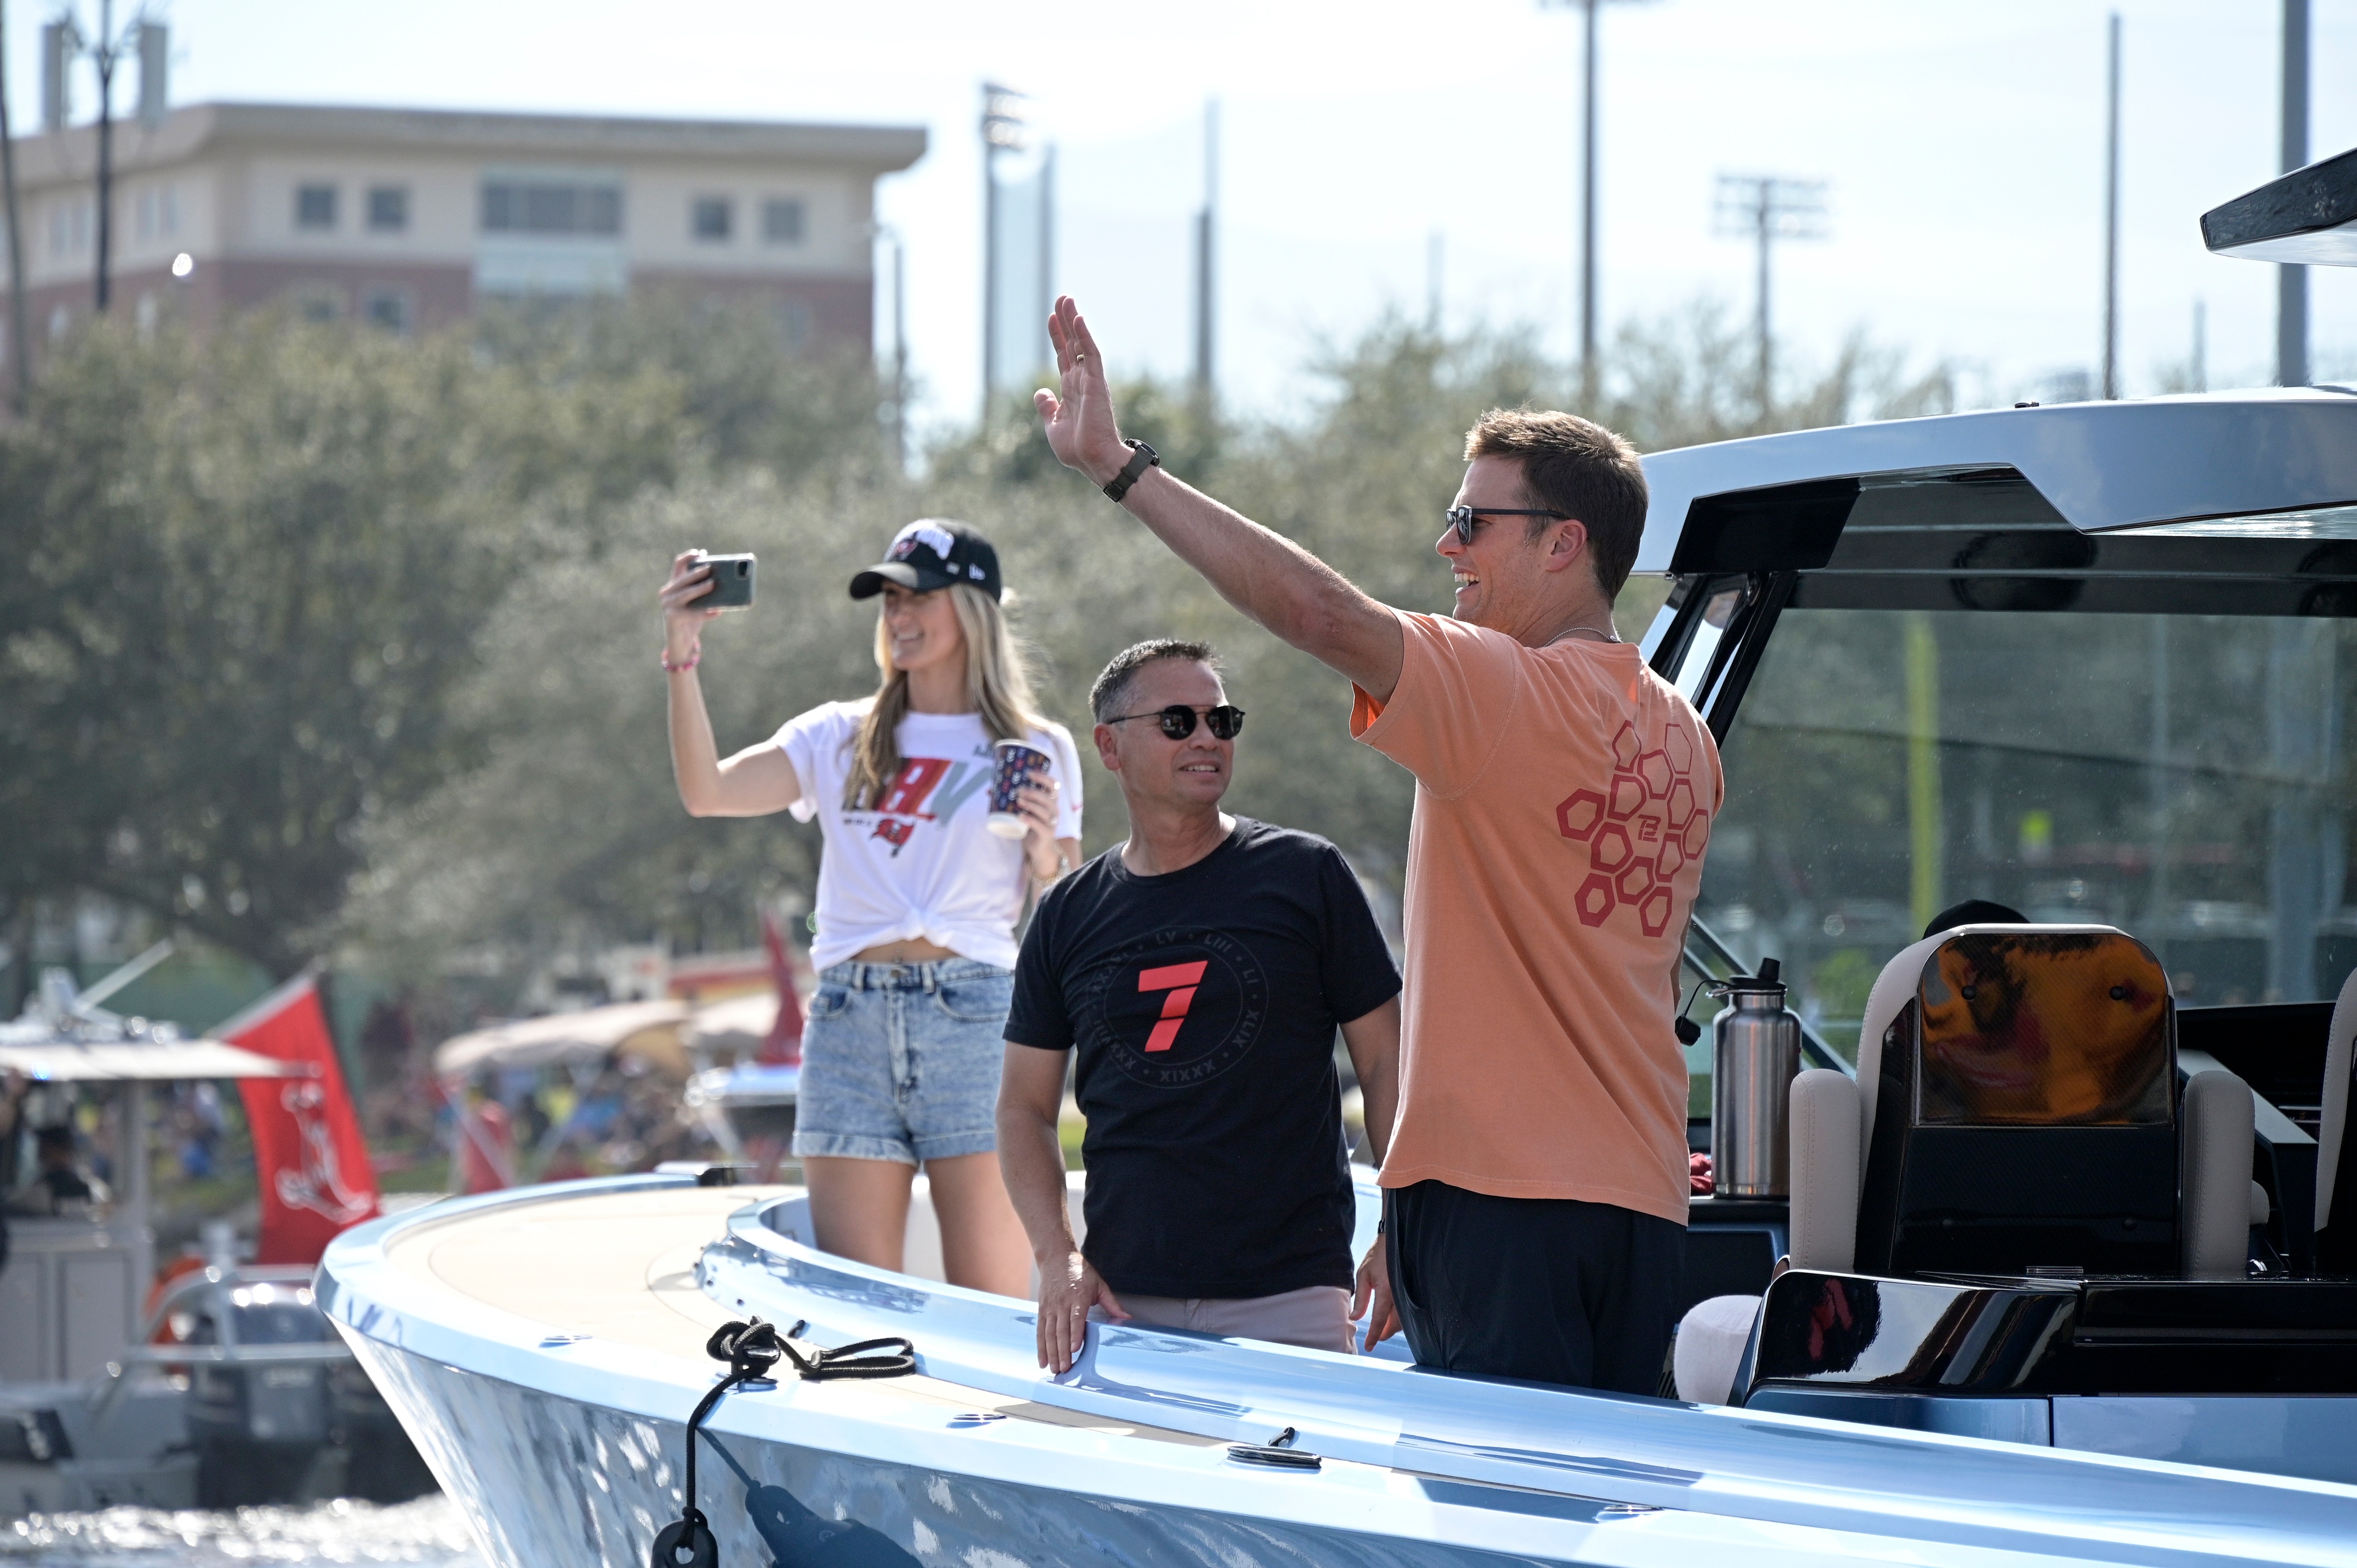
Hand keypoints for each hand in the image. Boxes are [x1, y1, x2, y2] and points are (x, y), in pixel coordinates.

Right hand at [658, 549, 720, 658]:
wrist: (681, 643)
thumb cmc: (692, 619)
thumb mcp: (699, 602)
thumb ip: (705, 590)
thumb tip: (724, 580)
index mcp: (674, 585)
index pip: (678, 565)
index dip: (689, 557)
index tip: (701, 553)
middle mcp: (667, 593)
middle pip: (683, 578)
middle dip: (697, 573)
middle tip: (711, 569)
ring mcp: (667, 605)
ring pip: (686, 593)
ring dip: (700, 588)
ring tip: (713, 585)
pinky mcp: (672, 618)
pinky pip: (691, 614)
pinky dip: (705, 613)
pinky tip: (717, 612)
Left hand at [1016, 779, 1061, 878]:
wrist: (1039, 849)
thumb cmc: (1031, 826)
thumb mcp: (1023, 811)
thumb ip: (1011, 800)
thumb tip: (988, 790)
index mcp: (1050, 801)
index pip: (1053, 785)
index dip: (1043, 777)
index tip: (1029, 773)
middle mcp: (1054, 810)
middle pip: (1047, 797)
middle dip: (1033, 792)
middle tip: (1018, 790)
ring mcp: (1052, 822)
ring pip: (1044, 810)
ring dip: (1031, 804)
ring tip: (1018, 801)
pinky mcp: (1047, 834)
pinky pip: (1040, 825)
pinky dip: (1030, 820)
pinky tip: (1021, 816)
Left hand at [1034, 297, 1131, 487]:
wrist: (1093, 461)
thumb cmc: (1077, 449)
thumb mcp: (1053, 425)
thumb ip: (1046, 407)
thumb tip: (1040, 392)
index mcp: (1071, 389)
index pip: (1064, 355)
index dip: (1057, 336)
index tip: (1051, 317)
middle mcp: (1081, 380)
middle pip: (1072, 343)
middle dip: (1066, 321)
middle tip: (1062, 298)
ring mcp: (1090, 380)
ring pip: (1082, 343)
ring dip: (1074, 321)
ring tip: (1067, 299)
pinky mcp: (1097, 383)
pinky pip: (1091, 355)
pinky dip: (1085, 336)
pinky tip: (1078, 319)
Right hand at [1037, 1248, 1125, 1372]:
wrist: (1056, 1258)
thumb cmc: (1080, 1272)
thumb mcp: (1099, 1285)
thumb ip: (1112, 1304)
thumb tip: (1127, 1318)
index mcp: (1078, 1297)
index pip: (1075, 1318)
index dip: (1075, 1334)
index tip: (1075, 1349)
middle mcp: (1062, 1303)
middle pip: (1060, 1330)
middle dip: (1062, 1351)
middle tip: (1064, 1369)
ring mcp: (1050, 1307)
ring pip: (1049, 1333)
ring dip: (1051, 1352)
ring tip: (1053, 1369)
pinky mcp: (1042, 1309)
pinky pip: (1040, 1331)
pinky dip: (1040, 1346)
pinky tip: (1042, 1360)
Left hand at [1352, 1234, 1399, 1351]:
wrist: (1395, 1240)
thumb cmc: (1377, 1256)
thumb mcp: (1363, 1274)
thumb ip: (1361, 1298)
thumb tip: (1355, 1317)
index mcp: (1386, 1290)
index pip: (1379, 1319)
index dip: (1374, 1335)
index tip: (1369, 1346)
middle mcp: (1399, 1294)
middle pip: (1395, 1324)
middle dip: (1385, 1334)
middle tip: (1376, 1338)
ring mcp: (1408, 1292)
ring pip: (1403, 1319)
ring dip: (1393, 1327)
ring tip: (1383, 1329)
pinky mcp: (1412, 1290)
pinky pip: (1408, 1310)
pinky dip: (1400, 1318)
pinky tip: (1393, 1318)